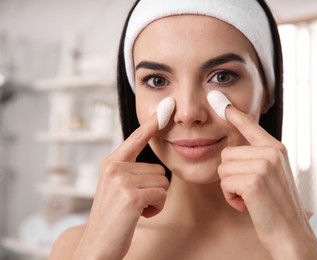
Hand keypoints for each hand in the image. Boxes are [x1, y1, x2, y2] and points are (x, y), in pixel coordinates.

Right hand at [74, 112, 168, 259]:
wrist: (97, 246)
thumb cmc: (112, 219)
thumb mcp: (116, 189)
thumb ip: (130, 172)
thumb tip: (156, 168)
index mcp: (111, 163)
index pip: (136, 138)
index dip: (152, 123)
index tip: (167, 105)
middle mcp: (114, 167)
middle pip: (158, 169)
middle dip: (153, 189)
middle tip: (133, 203)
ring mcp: (121, 180)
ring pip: (162, 182)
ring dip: (155, 200)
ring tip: (135, 210)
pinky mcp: (131, 195)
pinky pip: (161, 195)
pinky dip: (156, 208)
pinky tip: (138, 215)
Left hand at [218, 105, 316, 258]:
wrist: (291, 234)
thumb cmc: (278, 207)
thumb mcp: (272, 176)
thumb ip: (257, 158)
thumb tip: (233, 150)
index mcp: (276, 149)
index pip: (250, 125)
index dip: (233, 113)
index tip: (217, 98)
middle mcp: (271, 153)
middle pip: (227, 154)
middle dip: (231, 175)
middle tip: (251, 191)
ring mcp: (264, 165)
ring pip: (223, 168)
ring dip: (231, 188)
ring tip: (251, 198)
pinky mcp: (254, 181)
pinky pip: (225, 183)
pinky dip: (231, 198)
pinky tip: (248, 205)